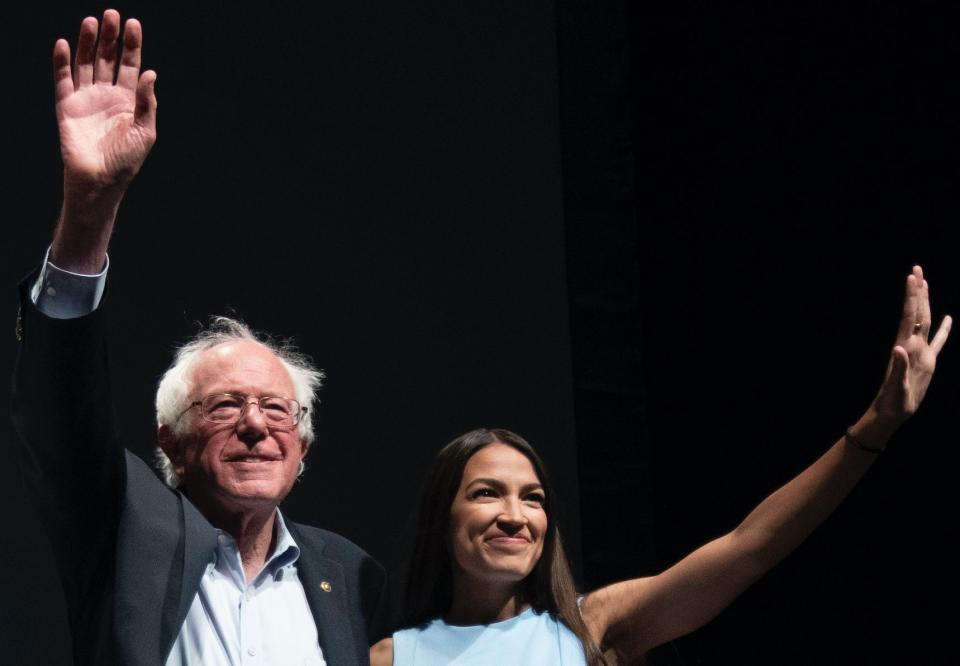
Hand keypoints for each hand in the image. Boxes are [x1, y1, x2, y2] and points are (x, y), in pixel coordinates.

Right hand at [55, 10, 156, 191]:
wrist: (99, 181)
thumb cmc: (126, 161)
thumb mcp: (145, 132)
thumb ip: (147, 103)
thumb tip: (150, 73)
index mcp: (129, 100)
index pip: (131, 66)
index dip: (132, 45)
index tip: (133, 24)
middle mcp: (107, 95)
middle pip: (107, 58)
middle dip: (110, 37)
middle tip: (111, 15)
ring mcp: (86, 99)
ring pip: (85, 63)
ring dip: (87, 42)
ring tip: (91, 22)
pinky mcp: (66, 106)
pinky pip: (63, 79)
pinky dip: (62, 62)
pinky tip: (65, 44)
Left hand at [869, 265, 950, 428]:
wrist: (891, 413)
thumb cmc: (892, 402)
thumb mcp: (896, 387)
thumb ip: (897, 368)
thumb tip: (898, 349)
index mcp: (906, 348)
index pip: (910, 317)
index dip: (911, 297)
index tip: (912, 277)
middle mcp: (912, 345)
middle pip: (916, 313)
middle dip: (916, 291)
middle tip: (916, 268)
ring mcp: (920, 352)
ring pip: (925, 321)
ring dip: (925, 302)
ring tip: (925, 283)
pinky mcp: (927, 362)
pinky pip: (938, 341)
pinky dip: (943, 329)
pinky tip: (948, 318)